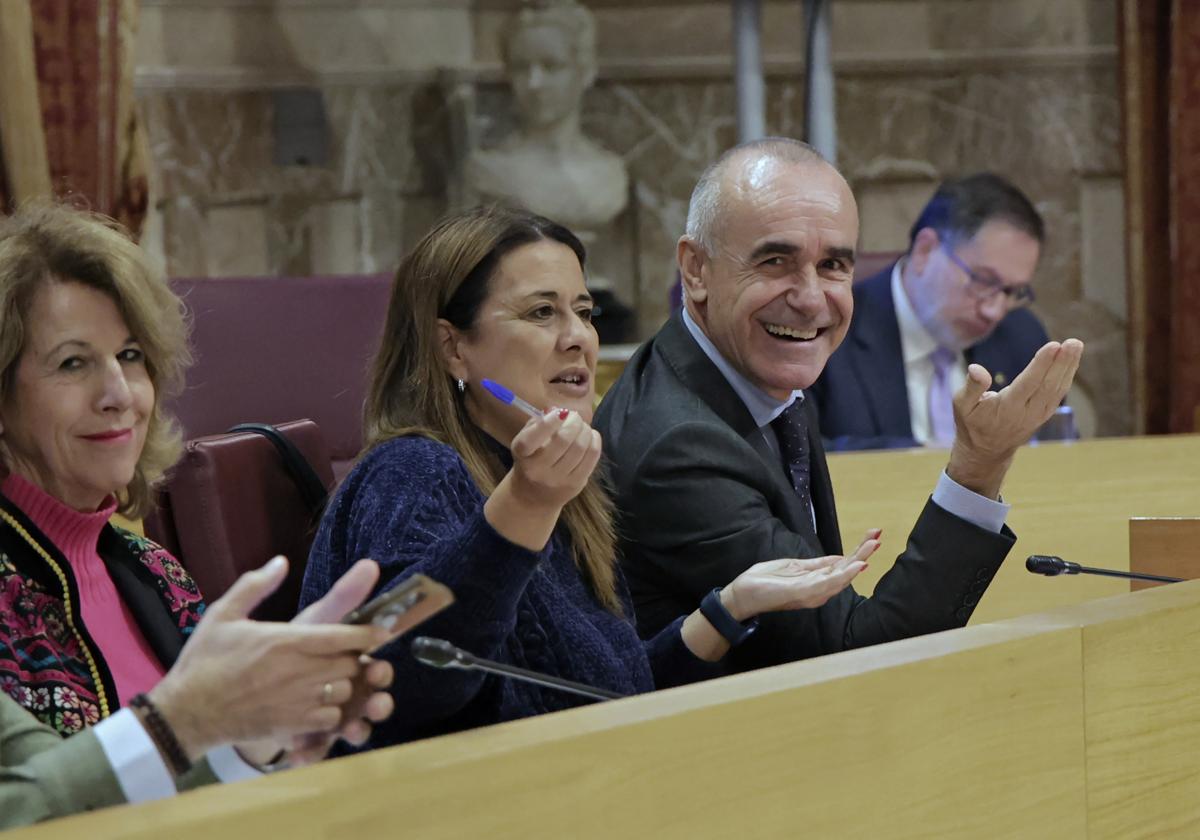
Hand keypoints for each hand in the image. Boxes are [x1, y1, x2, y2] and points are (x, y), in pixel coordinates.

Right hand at [148, 557, 389, 761]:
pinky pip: (330, 719)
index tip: (380, 632)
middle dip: (354, 658)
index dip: (367, 634)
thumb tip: (280, 561)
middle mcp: (297, 671)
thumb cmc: (204, 661)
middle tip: (346, 654)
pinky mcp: (291, 725)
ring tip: (333, 677)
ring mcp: (296, 701)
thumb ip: (254, 586)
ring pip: (344, 692)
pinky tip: (319, 702)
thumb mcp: (223, 614)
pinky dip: (332, 711)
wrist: (185, 713)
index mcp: (285, 641)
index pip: (343, 636)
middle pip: (350, 664)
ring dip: (345, 684)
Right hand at [507, 409, 601, 511]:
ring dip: (585, 430)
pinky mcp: (576, 484)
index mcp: (522, 455)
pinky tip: (590, 435)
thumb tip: (556, 410)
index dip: (549, 422)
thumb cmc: (530, 461)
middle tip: (574, 416)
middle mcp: (538, 470)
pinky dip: (594, 440)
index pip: (532, 438)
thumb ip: (537, 422)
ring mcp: (559, 479)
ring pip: (580, 447)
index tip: (560, 412)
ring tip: (582, 426)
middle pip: (563, 439)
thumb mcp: (525, 441)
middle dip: (574, 421)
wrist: (533, 498)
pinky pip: (592, 457)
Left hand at [721, 531, 879, 620]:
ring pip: (842, 576)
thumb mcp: (795, 566)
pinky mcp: (802, 592)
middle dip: (864, 552)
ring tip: (873, 545)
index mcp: (817, 581)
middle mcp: (819, 589)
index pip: (844, 565)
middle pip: (847, 569)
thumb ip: (817, 565)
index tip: (874, 535)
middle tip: (879, 536)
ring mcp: (812, 592)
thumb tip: (839, 558)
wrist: (743, 595)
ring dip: (858, 560)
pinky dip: (843, 575)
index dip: (860, 551)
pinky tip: (855, 565)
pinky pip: (827, 584)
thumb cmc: (766, 581)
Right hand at [947, 338, 1083, 497]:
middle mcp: (1027, 412)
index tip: (1054, 345)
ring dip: (1069, 366)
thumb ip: (971, 387)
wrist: (986, 450)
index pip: (1028, 383)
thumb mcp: (962, 405)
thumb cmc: (972, 423)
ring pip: (1057, 388)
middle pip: (1048, 385)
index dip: (1042, 364)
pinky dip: (1066, 375)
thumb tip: (976, 368)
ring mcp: (1038, 415)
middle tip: (1073, 342)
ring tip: (1076, 345)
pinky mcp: (1044, 414)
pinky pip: (1058, 393)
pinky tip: (1071, 360)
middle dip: (1062, 362)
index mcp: (1007, 408)